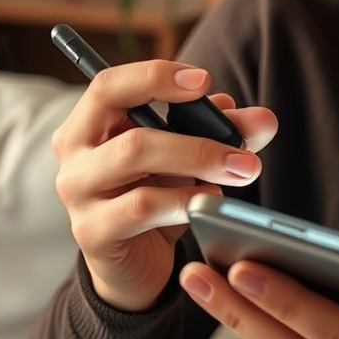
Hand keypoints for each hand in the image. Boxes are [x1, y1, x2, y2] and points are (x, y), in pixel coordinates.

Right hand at [52, 60, 277, 310]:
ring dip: (197, 162)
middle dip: (198, 136)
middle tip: (244, 148)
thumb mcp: (187, 155)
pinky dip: (182, 200)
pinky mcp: (92, 232)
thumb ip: (222, 131)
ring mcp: (79, 194)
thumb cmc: (155, 192)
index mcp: (90, 122)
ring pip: (136, 161)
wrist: (135, 260)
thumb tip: (263, 120)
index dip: (157, 77)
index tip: (204, 81)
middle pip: (133, 129)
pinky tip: (210, 200)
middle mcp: (75, 154)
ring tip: (240, 171)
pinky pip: (141, 208)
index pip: (111, 84)